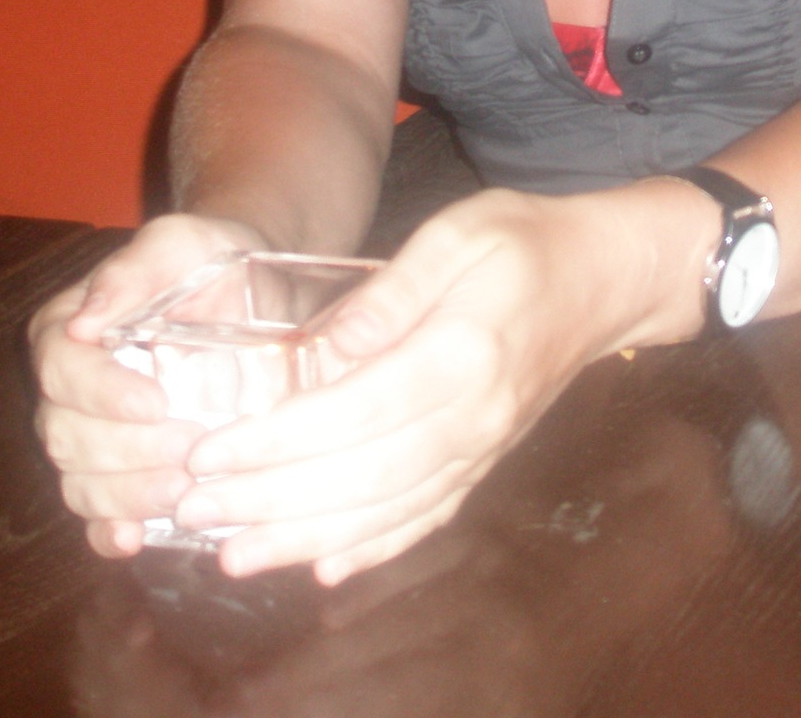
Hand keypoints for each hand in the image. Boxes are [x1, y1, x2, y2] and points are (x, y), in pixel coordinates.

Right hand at [32, 210, 268, 557]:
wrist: (253, 299)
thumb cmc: (211, 262)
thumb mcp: (181, 243)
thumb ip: (135, 270)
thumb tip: (84, 320)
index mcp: (65, 332)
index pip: (62, 369)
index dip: (102, 393)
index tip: (156, 402)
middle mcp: (66, 392)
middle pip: (67, 435)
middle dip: (126, 451)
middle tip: (189, 451)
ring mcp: (89, 439)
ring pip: (79, 482)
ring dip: (127, 496)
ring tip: (186, 492)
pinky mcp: (117, 476)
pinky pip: (95, 516)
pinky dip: (109, 533)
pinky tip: (138, 540)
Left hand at [173, 184, 698, 582]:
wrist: (607, 276)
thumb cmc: (526, 239)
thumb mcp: (455, 234)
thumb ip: (387, 294)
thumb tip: (319, 349)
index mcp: (460, 354)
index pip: (351, 415)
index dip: (272, 443)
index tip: (208, 453)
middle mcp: (474, 417)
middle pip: (360, 478)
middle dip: (269, 502)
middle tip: (193, 511)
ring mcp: (483, 448)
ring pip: (387, 512)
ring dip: (306, 540)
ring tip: (235, 551)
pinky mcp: (486, 460)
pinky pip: (426, 517)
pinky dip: (373, 548)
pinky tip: (324, 565)